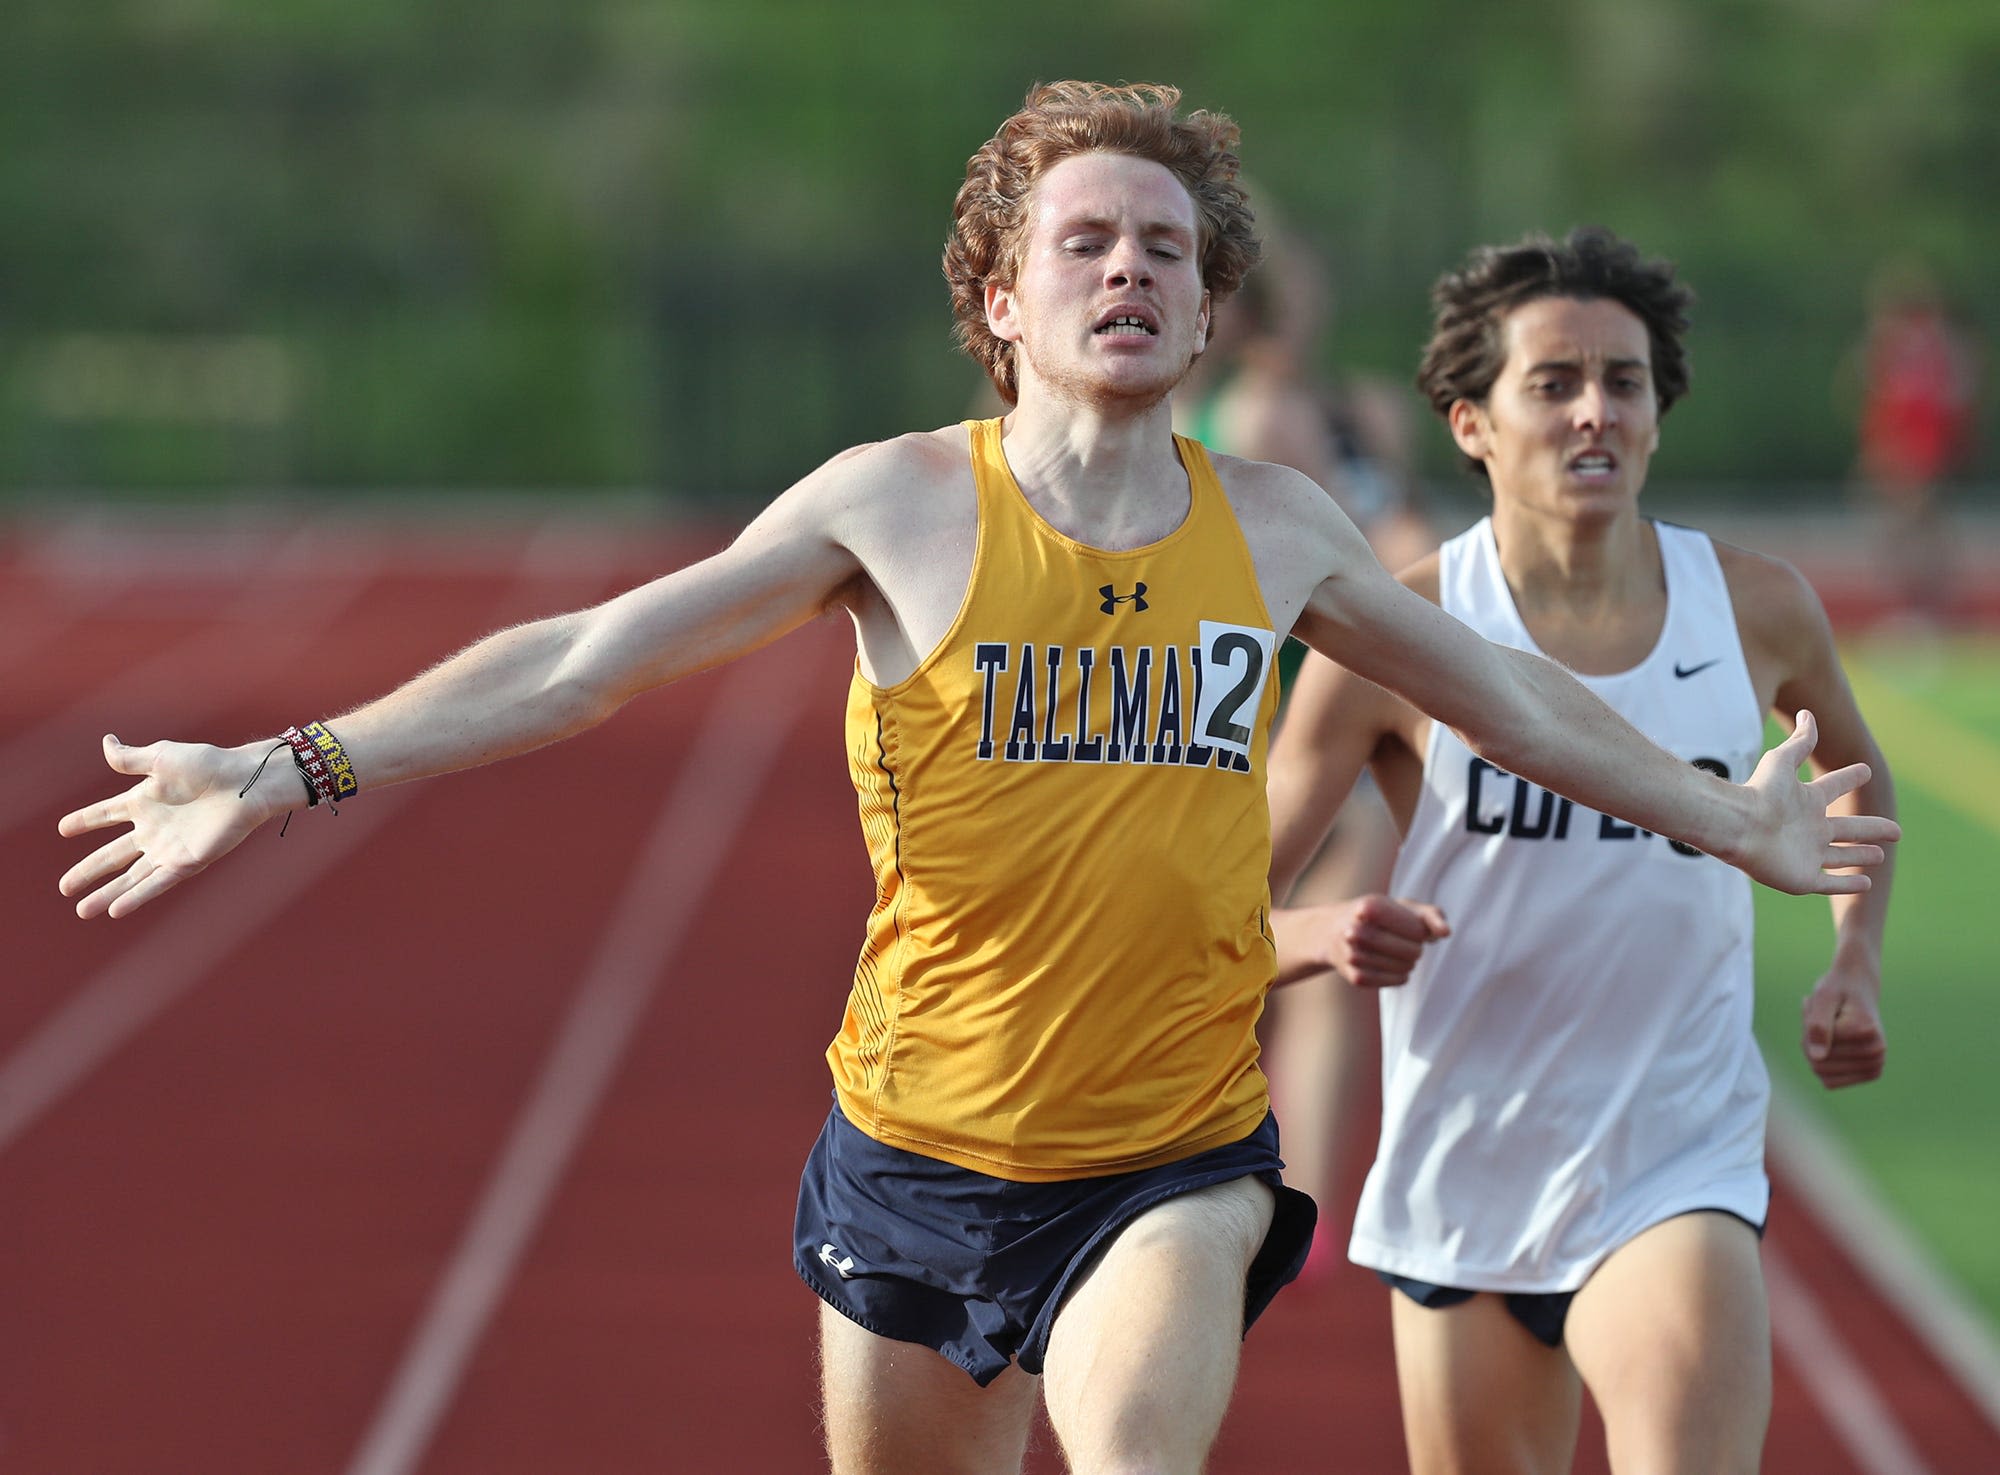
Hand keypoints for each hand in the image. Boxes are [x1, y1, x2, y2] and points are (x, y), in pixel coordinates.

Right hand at [59, 735, 287, 918]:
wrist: (245, 782)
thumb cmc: (209, 765)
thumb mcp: (162, 757)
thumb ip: (130, 758)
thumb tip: (106, 742)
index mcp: (145, 800)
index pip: (106, 813)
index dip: (85, 820)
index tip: (63, 828)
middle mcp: (154, 828)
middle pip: (113, 855)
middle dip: (89, 871)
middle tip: (64, 887)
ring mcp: (169, 848)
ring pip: (130, 877)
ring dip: (106, 894)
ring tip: (82, 910)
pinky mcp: (186, 862)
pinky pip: (155, 883)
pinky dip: (136, 897)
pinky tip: (115, 910)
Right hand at [1277, 894, 1449, 989]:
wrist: (1333, 932)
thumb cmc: (1379, 916)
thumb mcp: (1402, 907)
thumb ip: (1430, 914)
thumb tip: (1445, 933)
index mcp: (1370, 906)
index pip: (1417, 930)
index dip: (1419, 931)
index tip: (1408, 927)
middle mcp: (1356, 930)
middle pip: (1413, 951)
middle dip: (1415, 949)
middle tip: (1406, 943)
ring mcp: (1353, 955)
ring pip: (1405, 968)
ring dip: (1408, 963)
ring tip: (1397, 954)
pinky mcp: (1355, 976)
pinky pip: (1395, 982)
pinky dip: (1400, 976)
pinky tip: (1393, 967)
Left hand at [1739, 711, 1899, 895]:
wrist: (1738, 826)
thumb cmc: (1759, 793)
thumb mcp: (1782, 761)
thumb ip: (1799, 741)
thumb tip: (1807, 713)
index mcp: (1807, 801)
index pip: (1834, 787)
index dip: (1849, 778)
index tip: (1865, 770)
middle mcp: (1809, 828)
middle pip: (1847, 829)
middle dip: (1871, 829)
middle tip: (1897, 831)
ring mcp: (1806, 855)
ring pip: (1841, 857)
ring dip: (1860, 857)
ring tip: (1880, 855)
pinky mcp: (1802, 878)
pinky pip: (1829, 883)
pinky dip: (1847, 885)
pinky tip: (1866, 884)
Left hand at [1801, 972, 1886, 1089]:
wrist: (1860, 987)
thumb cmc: (1838, 989)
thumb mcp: (1822, 997)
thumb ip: (1818, 1025)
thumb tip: (1817, 1058)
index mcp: (1865, 1032)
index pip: (1815, 1048)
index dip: (1806, 1029)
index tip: (1816, 1008)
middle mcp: (1876, 1051)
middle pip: (1819, 1064)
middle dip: (1809, 1043)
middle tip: (1819, 1018)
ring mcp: (1875, 1064)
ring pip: (1823, 1073)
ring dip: (1815, 1053)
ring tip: (1827, 1029)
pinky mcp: (1870, 1073)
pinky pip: (1830, 1082)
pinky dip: (1823, 1064)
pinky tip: (1832, 1045)